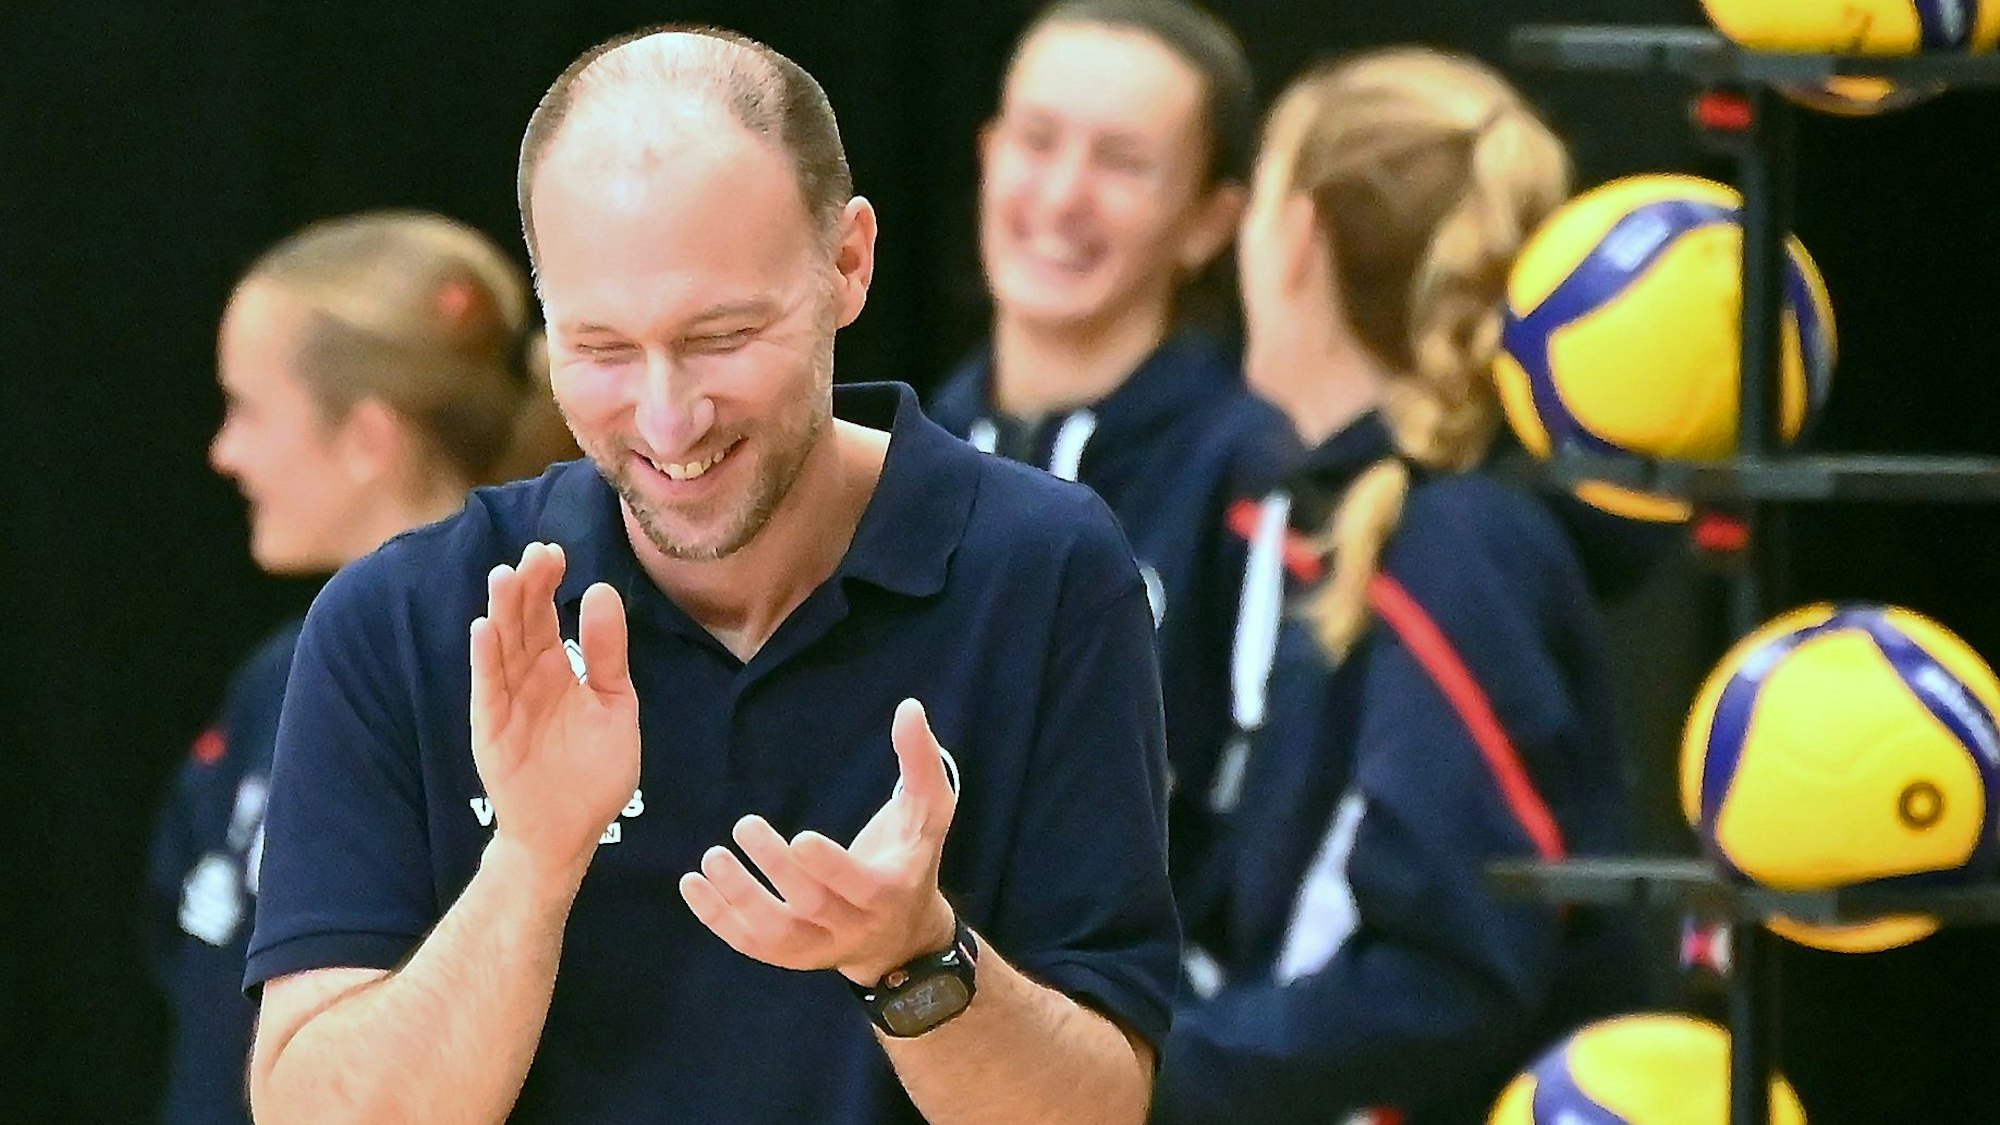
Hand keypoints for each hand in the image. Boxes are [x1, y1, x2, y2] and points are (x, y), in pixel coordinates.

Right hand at [470, 542, 639, 886]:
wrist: (570, 831)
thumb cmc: (594, 771)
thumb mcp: (615, 704)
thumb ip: (608, 652)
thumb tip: (601, 590)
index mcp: (558, 668)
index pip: (548, 615)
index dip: (549, 583)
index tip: (555, 550)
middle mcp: (528, 678)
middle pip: (523, 623)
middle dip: (528, 587)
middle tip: (537, 553)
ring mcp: (507, 702)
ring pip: (501, 649)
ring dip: (501, 613)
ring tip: (506, 576)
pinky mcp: (492, 730)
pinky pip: (487, 690)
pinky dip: (485, 661)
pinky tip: (484, 629)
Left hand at [681, 698, 957, 983]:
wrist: (902, 936)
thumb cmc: (910, 858)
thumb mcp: (929, 813)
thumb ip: (921, 762)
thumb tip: (909, 707)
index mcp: (890, 891)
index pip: (859, 886)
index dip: (830, 867)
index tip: (800, 837)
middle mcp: (854, 926)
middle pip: (812, 906)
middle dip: (776, 869)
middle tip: (744, 825)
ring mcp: (819, 948)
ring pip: (776, 935)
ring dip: (739, 899)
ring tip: (711, 858)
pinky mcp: (790, 956)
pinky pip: (751, 945)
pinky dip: (718, 919)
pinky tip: (692, 884)